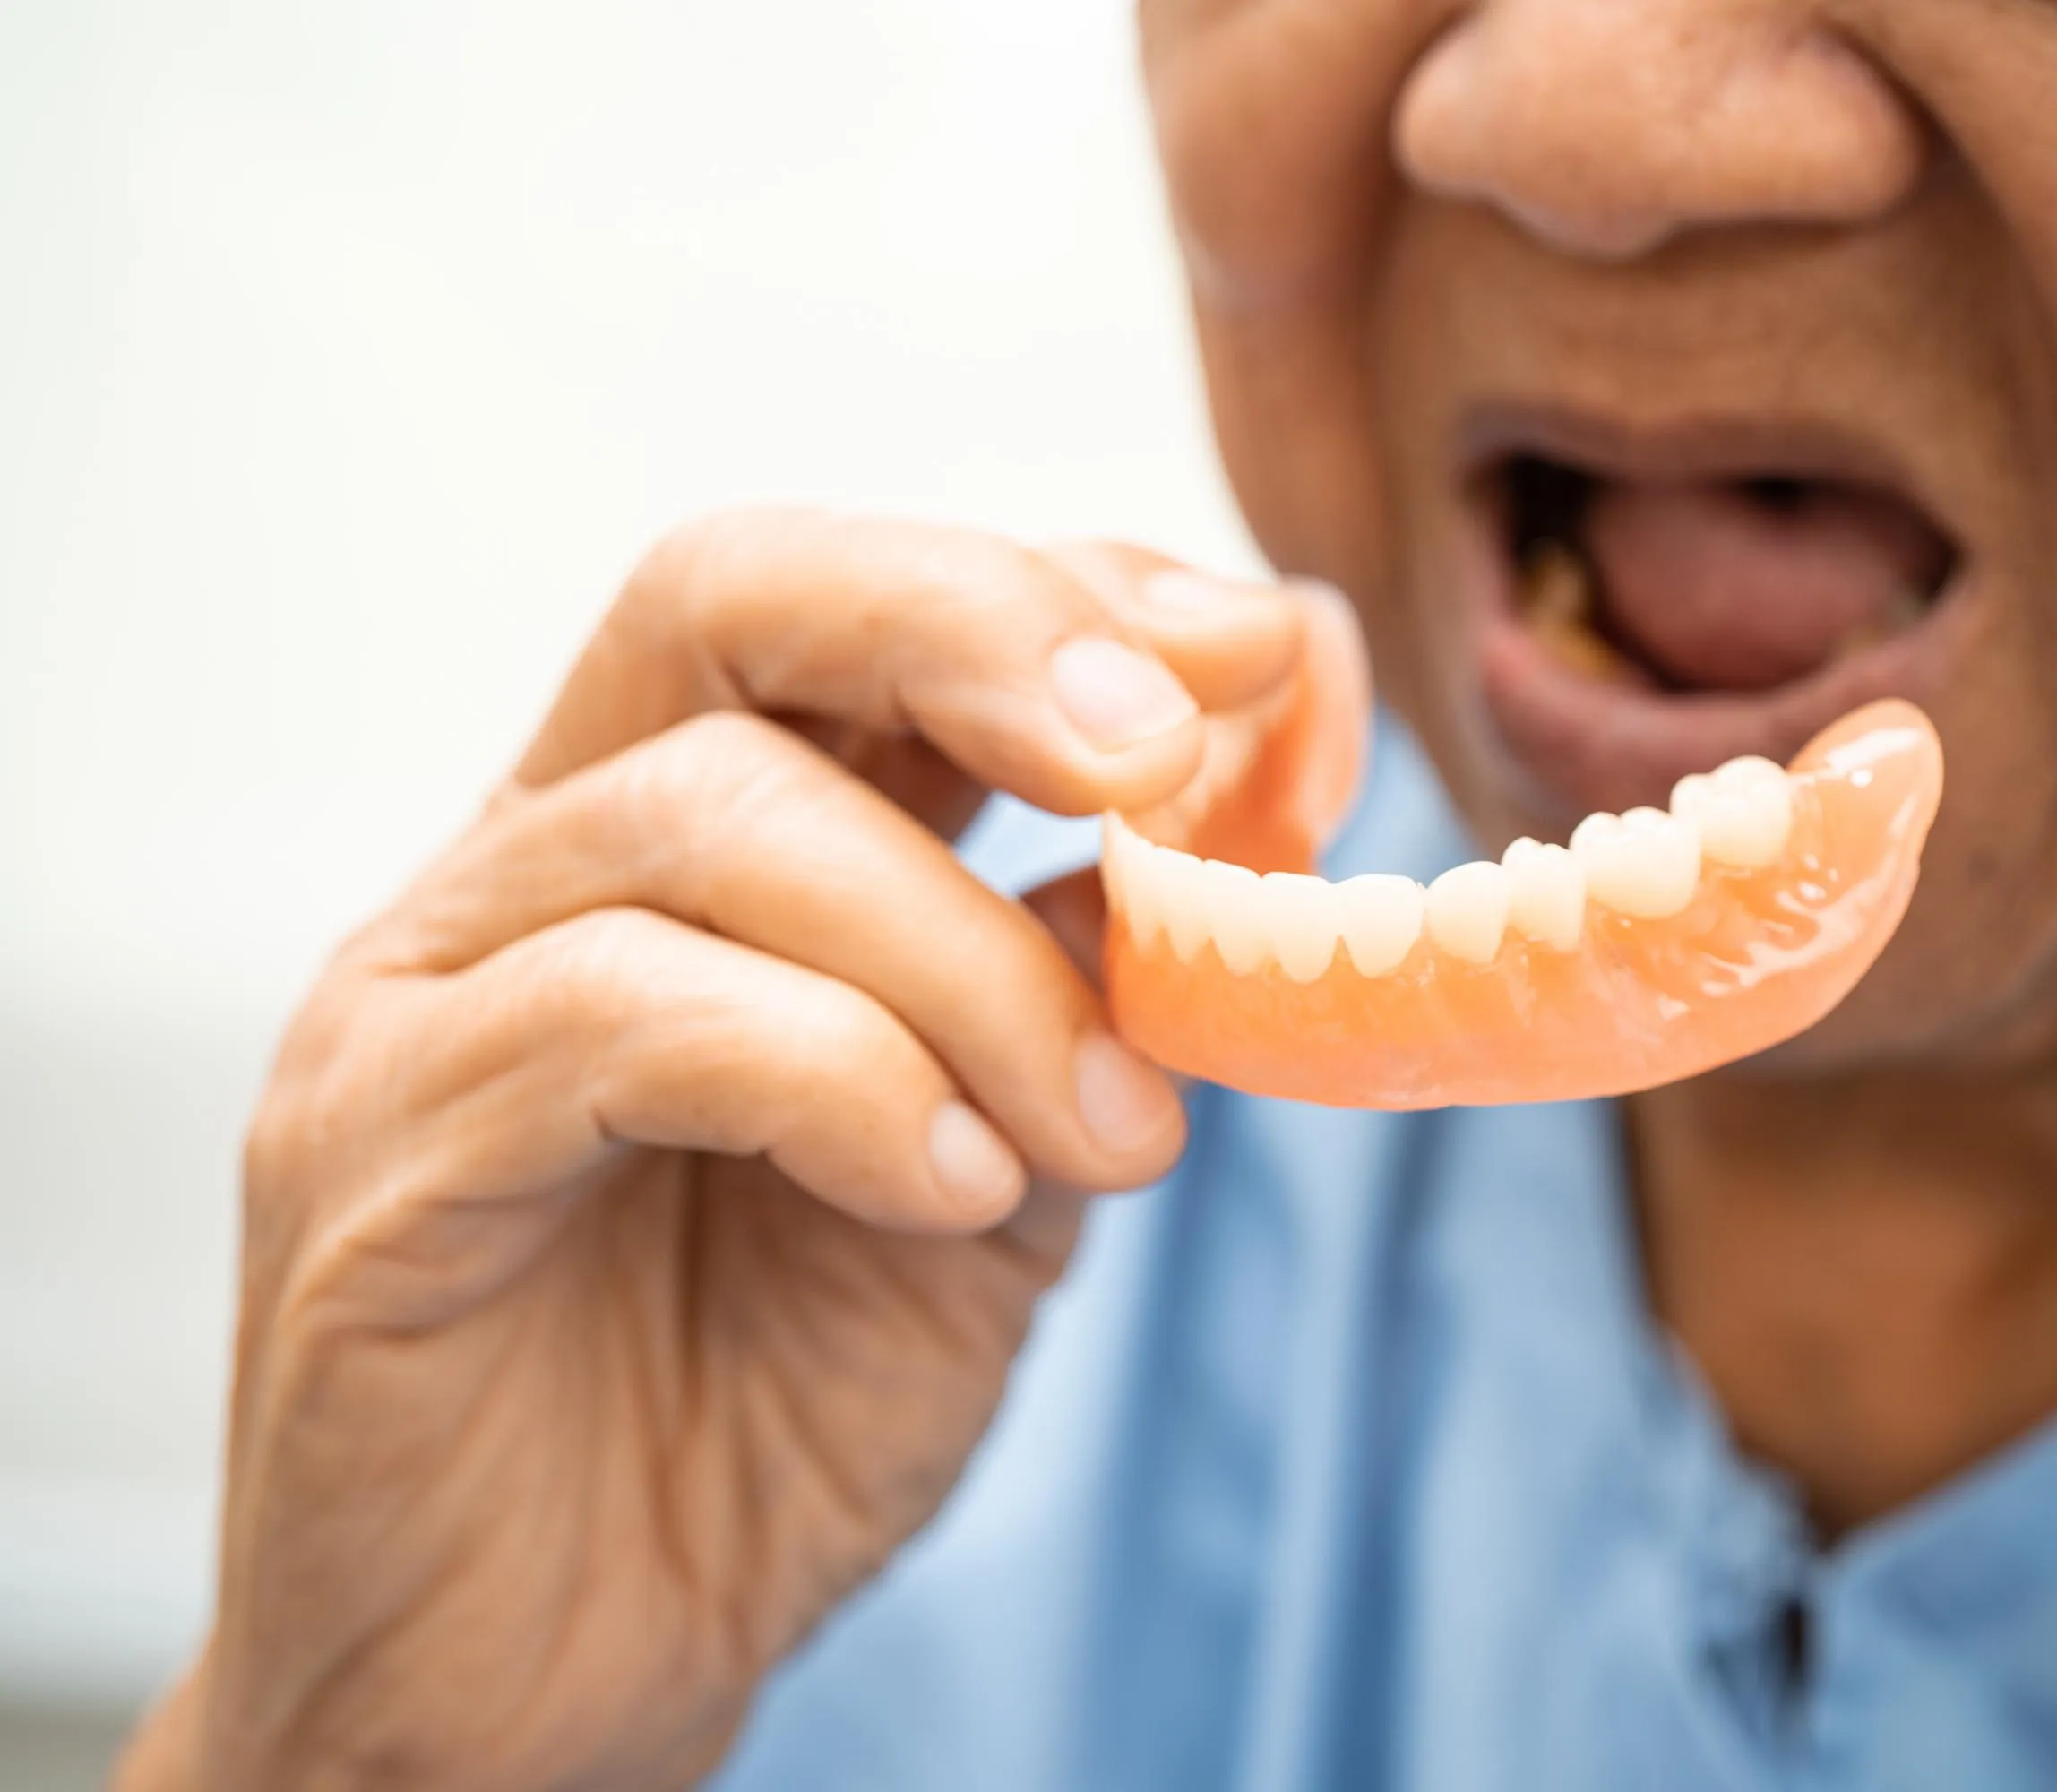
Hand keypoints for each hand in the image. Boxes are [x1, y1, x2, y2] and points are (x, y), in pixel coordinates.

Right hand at [116, 511, 1310, 1790]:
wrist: (550, 1696)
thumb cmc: (757, 1425)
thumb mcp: (995, 1183)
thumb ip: (1073, 1004)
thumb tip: (1226, 848)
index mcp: (687, 848)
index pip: (859, 606)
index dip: (1078, 592)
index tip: (1282, 672)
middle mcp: (535, 871)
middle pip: (735, 591)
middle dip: (987, 625)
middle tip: (1168, 757)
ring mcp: (429, 995)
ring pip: (709, 817)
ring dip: (968, 960)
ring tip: (1105, 1131)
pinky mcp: (376, 1155)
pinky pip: (618, 1019)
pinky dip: (842, 1077)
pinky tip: (954, 1189)